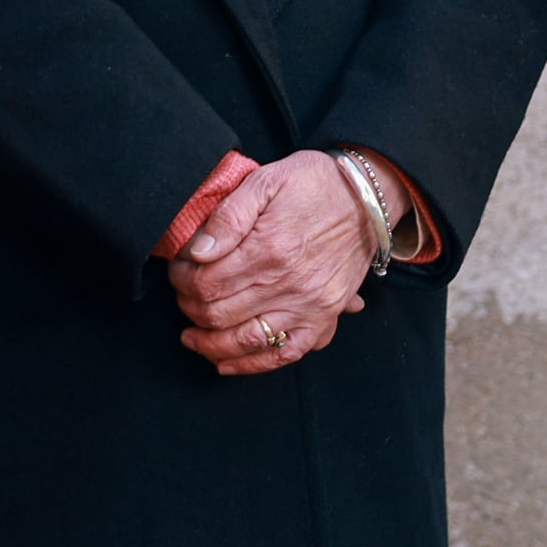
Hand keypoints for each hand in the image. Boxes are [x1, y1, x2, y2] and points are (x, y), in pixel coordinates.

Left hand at [169, 150, 372, 374]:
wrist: (368, 196)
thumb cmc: (314, 184)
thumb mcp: (266, 181)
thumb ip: (229, 216)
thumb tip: (198, 251)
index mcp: (268, 248)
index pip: (206, 282)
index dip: (181, 280)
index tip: (177, 271)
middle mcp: (287, 284)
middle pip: (219, 313)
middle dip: (190, 308)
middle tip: (182, 296)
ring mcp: (308, 306)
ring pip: (246, 340)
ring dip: (210, 343)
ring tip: (192, 336)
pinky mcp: (324, 317)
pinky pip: (286, 354)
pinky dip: (252, 364)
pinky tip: (226, 362)